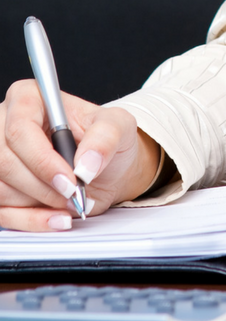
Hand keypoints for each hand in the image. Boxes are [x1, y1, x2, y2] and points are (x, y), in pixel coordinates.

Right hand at [0, 80, 162, 230]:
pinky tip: (57, 218)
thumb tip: (85, 164)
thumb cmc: (107, 140)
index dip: (42, 160)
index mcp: (28, 99)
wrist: (106, 169)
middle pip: (4, 161)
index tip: (70, 180)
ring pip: (1, 188)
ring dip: (40, 203)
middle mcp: (4, 124)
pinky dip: (31, 221)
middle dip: (43, 186)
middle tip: (74, 194)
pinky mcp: (1, 187)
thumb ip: (105, 138)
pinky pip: (2, 212)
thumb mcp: (118, 127)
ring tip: (71, 201)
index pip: (19, 129)